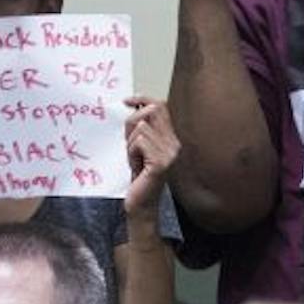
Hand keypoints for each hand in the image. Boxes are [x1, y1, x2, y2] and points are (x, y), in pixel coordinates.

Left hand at [122, 96, 179, 219]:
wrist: (141, 203)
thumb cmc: (139, 176)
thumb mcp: (137, 146)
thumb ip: (139, 126)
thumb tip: (135, 105)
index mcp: (173, 138)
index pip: (162, 107)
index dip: (144, 99)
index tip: (127, 100)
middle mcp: (176, 143)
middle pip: (150, 112)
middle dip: (132, 125)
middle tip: (130, 146)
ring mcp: (171, 153)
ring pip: (141, 129)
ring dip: (130, 144)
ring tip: (135, 160)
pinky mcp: (161, 162)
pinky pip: (139, 142)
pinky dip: (131, 152)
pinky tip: (136, 166)